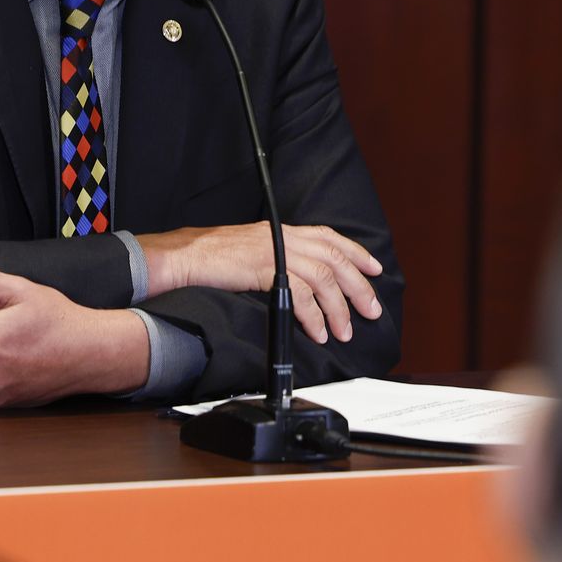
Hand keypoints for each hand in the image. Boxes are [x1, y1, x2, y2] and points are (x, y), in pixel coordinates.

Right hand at [134, 222, 384, 344]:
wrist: (187, 256)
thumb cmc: (213, 256)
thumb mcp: (253, 249)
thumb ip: (278, 256)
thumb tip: (301, 279)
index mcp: (283, 230)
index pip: (330, 237)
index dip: (356, 253)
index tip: (374, 269)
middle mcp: (284, 236)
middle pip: (334, 258)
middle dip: (358, 286)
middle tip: (371, 310)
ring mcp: (276, 251)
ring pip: (323, 278)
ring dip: (338, 308)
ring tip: (344, 331)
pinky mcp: (266, 269)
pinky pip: (301, 294)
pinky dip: (314, 315)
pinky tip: (318, 331)